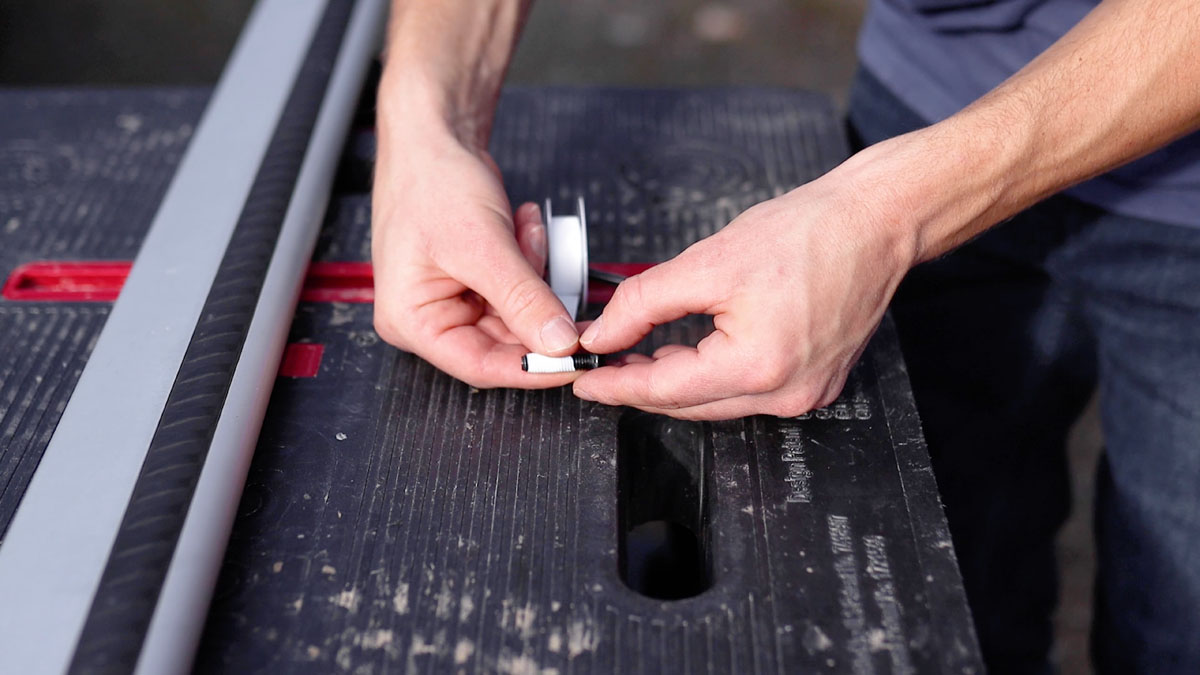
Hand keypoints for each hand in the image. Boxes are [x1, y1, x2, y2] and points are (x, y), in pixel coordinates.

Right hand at [371, 125, 579, 387]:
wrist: (433, 135)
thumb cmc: (430, 182)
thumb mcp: (482, 246)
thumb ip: (524, 299)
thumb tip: (559, 343)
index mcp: (412, 321)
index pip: (480, 366)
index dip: (532, 368)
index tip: (574, 362)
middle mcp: (429, 317)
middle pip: (503, 342)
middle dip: (536, 307)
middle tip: (562, 283)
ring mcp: (453, 299)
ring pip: (518, 314)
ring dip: (534, 275)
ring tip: (524, 233)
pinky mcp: (476, 281)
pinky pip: (519, 288)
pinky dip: (530, 259)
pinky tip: (521, 227)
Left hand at [571, 162, 917, 419]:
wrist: (877, 221)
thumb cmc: (807, 233)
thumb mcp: (708, 262)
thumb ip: (644, 303)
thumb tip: (603, 334)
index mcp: (758, 367)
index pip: (664, 390)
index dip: (616, 385)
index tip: (582, 380)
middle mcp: (786, 394)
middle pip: (689, 403)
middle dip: (639, 386)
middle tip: (601, 364)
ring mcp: (806, 394)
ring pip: (716, 401)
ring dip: (674, 382)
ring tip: (635, 356)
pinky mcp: (816, 383)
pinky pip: (746, 392)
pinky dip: (711, 376)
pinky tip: (686, 354)